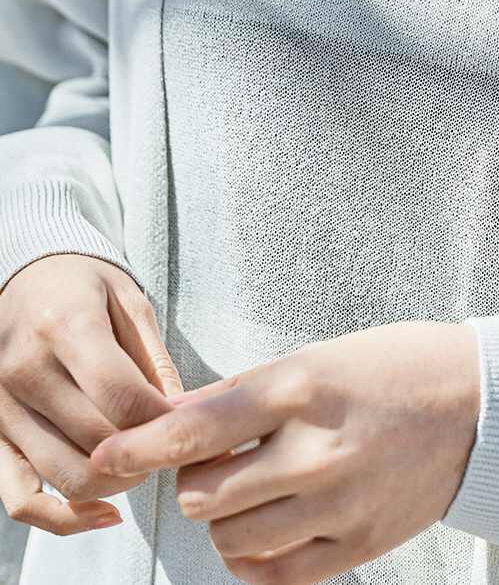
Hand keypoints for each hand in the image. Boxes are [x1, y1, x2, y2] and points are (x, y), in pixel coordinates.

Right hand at [0, 255, 183, 535]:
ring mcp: (2, 408)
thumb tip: (182, 413)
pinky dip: (63, 518)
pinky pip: (20, 499)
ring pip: (67, 476)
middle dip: (147, 450)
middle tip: (171, 441)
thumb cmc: (82, 285)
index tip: (184, 418)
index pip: (121, 396)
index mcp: (64, 326)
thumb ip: (154, 356)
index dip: (162, 419)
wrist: (26, 276)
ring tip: (143, 464)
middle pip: (98, 440)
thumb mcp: (128, 298)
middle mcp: (25, 369)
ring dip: (117, 482)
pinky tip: (103, 511)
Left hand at [86, 320, 480, 583]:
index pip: (197, 428)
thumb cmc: (394, 369)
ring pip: (231, 539)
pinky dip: (255, 554)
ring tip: (255, 488)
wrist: (479, 406)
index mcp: (303, 386)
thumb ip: (245, 394)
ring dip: (227, 517)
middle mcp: (316, 449)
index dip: (140, 448)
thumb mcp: (318, 355)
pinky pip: (273, 573)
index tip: (105, 460)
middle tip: (219, 462)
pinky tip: (270, 524)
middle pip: (204, 496)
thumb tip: (174, 423)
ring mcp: (338, 503)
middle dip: (196, 482)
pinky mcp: (358, 545)